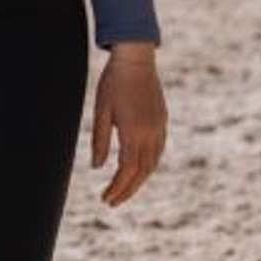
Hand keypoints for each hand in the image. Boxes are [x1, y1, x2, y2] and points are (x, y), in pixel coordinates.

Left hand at [90, 43, 165, 206]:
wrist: (136, 58)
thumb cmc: (113, 83)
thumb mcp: (101, 111)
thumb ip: (100, 140)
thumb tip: (97, 167)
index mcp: (134, 132)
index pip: (127, 170)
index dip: (117, 188)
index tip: (106, 199)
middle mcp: (150, 133)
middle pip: (142, 172)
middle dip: (127, 190)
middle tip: (112, 202)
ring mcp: (159, 127)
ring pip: (153, 163)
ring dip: (139, 180)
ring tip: (124, 190)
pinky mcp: (162, 120)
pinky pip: (158, 150)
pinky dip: (149, 165)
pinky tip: (139, 169)